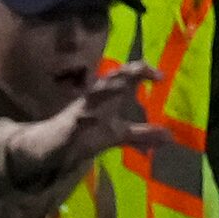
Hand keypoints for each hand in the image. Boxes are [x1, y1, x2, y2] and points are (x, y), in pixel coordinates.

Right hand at [4, 65, 169, 187]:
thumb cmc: (87, 134)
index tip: (161, 77)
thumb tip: (169, 137)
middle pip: (110, 79)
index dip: (143, 71)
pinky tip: (89, 119)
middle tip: (143, 70)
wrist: (49, 147)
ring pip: (91, 96)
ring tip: (120, 87)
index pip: (126, 76)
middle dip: (126, 73)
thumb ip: (142, 134)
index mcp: (107, 96)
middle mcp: (94, 99)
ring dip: (104, 91)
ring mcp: (79, 112)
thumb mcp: (117, 135)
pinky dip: (82, 120)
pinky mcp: (65, 129)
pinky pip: (74, 122)